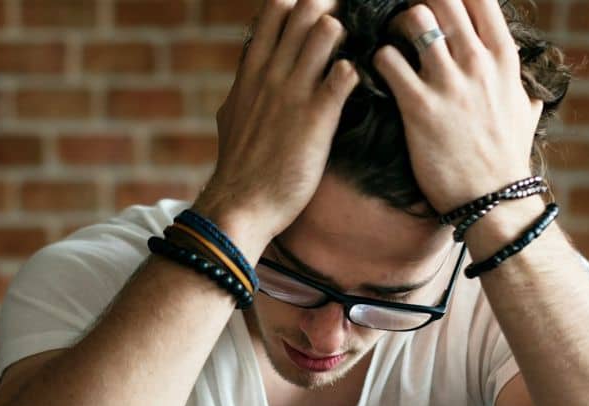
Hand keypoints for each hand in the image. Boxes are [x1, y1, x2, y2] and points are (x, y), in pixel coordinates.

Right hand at [194, 0, 358, 260]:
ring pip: (327, 31)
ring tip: (346, 61)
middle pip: (305, 10)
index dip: (300, 6)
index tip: (316, 20)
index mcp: (251, 71)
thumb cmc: (239, 165)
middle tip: (343, 33)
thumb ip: (244, 88)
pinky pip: (346, 73)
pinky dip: (356, 73)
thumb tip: (247, 77)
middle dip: (329, 12)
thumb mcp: (231, 114)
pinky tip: (356, 88)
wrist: (242, 204)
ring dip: (344, 40)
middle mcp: (272, 73)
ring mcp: (294, 92)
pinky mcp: (317, 117)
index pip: (275, 10)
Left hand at [373, 0, 542, 214]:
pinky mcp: (419, 106)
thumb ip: (521, 87)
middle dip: (421, 5)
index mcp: (504, 59)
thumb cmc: (506, 158)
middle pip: (443, 0)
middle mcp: (477, 62)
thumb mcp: (525, 112)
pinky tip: (378, 73)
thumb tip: (529, 81)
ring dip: (396, 27)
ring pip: (414, 20)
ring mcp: (448, 83)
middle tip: (407, 25)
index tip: (438, 9)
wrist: (493, 199)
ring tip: (392, 45)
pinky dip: (377, 60)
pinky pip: (388, 60)